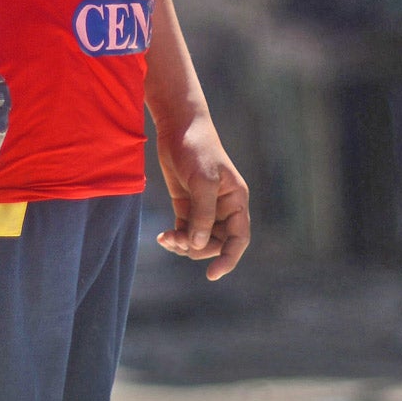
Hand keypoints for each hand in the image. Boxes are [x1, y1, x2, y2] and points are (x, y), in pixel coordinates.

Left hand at [153, 112, 250, 280]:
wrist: (178, 126)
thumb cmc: (197, 148)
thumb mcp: (202, 180)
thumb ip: (202, 214)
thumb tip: (197, 245)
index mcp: (236, 200)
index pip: (239, 238)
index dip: (229, 258)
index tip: (212, 274)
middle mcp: (223, 207)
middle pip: (216, 243)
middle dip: (197, 248)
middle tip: (177, 241)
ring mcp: (204, 207)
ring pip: (198, 240)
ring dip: (184, 245)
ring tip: (167, 238)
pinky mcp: (186, 204)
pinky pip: (184, 231)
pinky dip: (175, 237)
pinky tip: (162, 237)